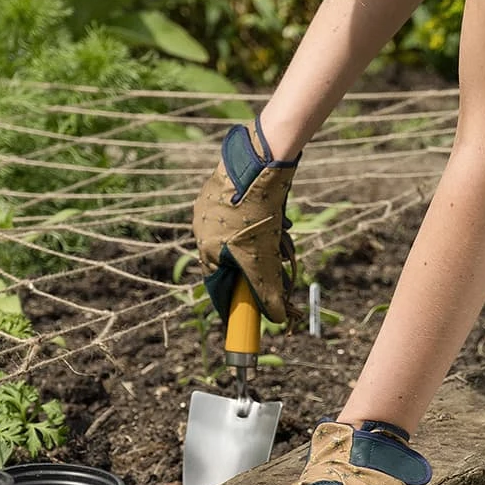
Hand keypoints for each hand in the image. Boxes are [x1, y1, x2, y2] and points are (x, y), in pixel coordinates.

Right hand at [192, 117, 299, 324]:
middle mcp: (203, 228)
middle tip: (278, 261)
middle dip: (259, 265)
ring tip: (282, 236)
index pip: (219, 283)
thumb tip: (276, 320)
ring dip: (265, 242)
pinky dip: (265, 221)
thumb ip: (267, 293)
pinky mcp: (227, 189)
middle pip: (234, 260)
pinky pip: (248, 215)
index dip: (236, 296)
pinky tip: (280, 217)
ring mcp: (212, 206)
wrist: (259, 165)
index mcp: (205, 248)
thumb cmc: (256, 215)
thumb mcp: (263, 260)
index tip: (252, 307)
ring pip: (244, 237)